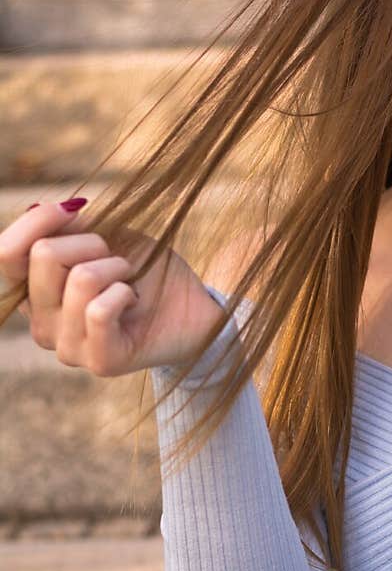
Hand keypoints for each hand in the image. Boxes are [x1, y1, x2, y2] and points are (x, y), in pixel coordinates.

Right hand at [0, 199, 226, 376]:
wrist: (194, 306)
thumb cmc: (146, 271)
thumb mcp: (104, 236)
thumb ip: (64, 227)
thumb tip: (38, 209)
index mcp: (33, 294)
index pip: (5, 254)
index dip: (37, 222)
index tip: (77, 208)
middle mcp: (42, 325)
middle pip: (44, 256)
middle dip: (92, 243)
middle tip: (117, 261)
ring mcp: (68, 348)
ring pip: (79, 280)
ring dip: (116, 268)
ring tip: (129, 283)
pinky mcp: (100, 362)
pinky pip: (99, 310)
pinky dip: (125, 292)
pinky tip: (133, 302)